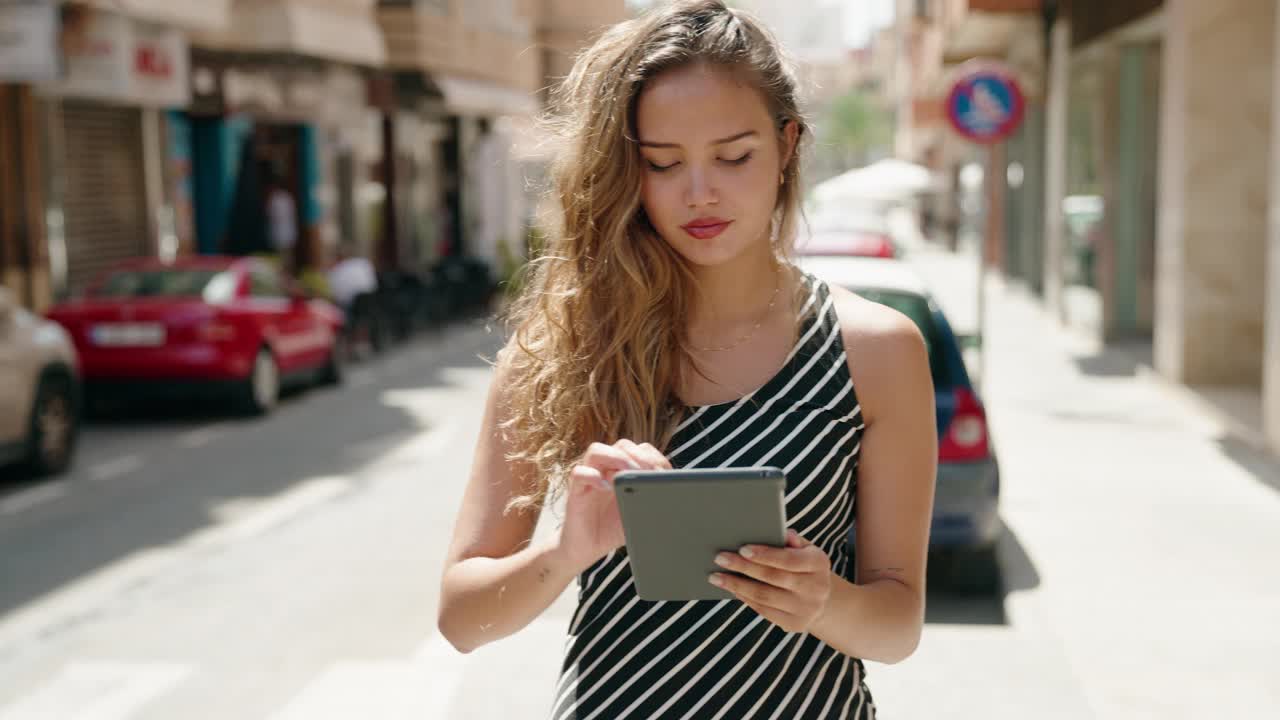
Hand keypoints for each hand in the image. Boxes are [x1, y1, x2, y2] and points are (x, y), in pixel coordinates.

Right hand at [556, 439, 671, 574]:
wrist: (587, 549)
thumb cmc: (613, 529)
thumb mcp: (639, 515)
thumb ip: (651, 502)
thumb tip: (670, 496)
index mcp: (625, 471)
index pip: (641, 450)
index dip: (654, 458)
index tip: (664, 473)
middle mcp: (607, 469)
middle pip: (622, 445)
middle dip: (639, 456)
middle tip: (649, 473)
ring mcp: (590, 477)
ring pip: (597, 450)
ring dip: (616, 458)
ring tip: (629, 474)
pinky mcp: (575, 490)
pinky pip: (579, 472)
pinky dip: (592, 476)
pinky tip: (606, 488)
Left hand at [709, 529, 832, 633]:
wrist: (823, 600)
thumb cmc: (806, 566)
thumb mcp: (806, 549)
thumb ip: (792, 540)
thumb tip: (780, 532)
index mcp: (819, 564)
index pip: (789, 559)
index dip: (765, 554)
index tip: (742, 548)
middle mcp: (816, 588)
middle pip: (772, 577)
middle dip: (743, 567)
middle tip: (720, 558)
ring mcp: (805, 609)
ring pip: (764, 596)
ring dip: (736, 585)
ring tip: (716, 576)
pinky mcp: (794, 624)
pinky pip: (763, 610)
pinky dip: (744, 598)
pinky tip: (730, 588)